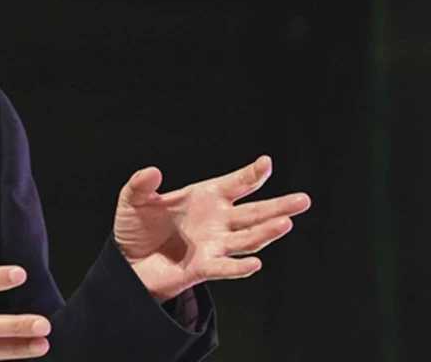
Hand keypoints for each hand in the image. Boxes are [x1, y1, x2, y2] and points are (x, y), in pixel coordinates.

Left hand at [113, 154, 311, 300]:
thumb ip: (141, 185)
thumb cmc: (136, 227)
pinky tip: (255, 263)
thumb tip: (152, 172)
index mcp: (206, 197)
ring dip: (266, 233)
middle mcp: (218, 221)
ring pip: (247, 239)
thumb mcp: (133, 200)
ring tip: (285, 224)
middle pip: (254, 213)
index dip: (252, 174)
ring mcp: (214, 245)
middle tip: (303, 199)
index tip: (265, 163)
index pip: (236, 184)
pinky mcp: (203, 268)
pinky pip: (225, 268)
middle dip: (278, 206)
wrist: (127, 262)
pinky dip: (239, 267)